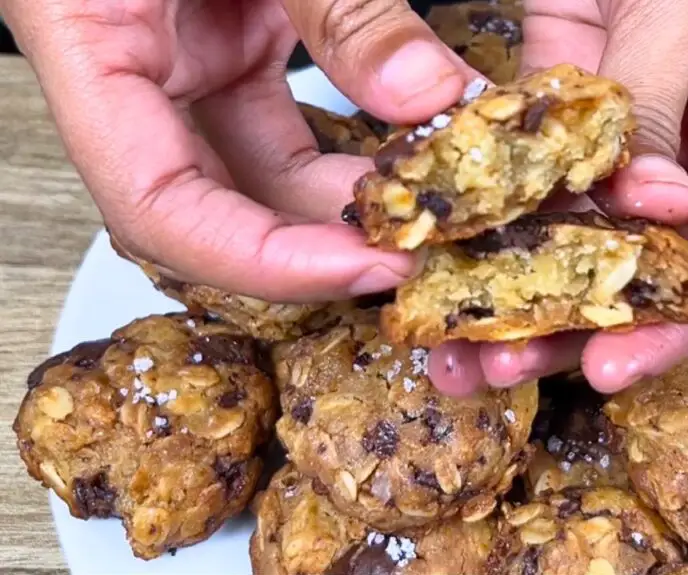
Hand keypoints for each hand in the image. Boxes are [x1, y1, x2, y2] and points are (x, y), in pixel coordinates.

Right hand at [0, 0, 479, 301]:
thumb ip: (343, 5)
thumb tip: (434, 97)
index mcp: (86, 35)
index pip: (155, 202)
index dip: (259, 258)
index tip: (362, 267)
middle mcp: (128, 66)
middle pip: (213, 203)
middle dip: (316, 238)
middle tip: (418, 248)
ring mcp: (181, 59)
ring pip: (256, 171)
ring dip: (340, 199)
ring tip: (428, 207)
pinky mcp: (231, 43)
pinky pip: (285, 122)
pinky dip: (346, 146)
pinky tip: (406, 153)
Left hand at [428, 0, 687, 393]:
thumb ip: (656, 97)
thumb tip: (636, 208)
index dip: (669, 313)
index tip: (608, 369)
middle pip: (642, 246)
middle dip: (569, 312)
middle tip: (498, 361)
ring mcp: (636, 104)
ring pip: (577, 208)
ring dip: (515, 268)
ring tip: (453, 331)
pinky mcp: (573, 71)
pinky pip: (528, 143)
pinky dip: (487, 188)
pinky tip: (442, 238)